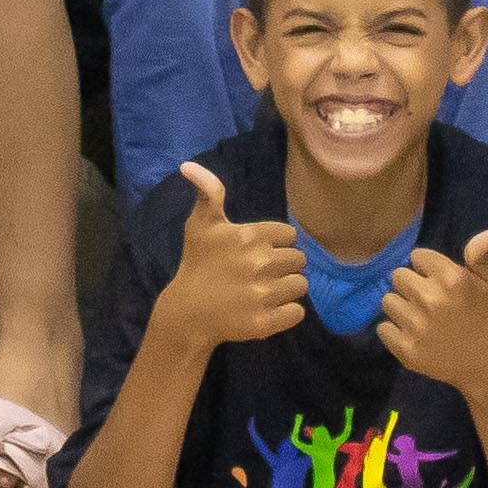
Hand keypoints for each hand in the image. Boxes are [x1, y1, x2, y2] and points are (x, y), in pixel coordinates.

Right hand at [156, 161, 310, 348]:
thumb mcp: (199, 225)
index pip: (290, 236)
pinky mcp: (266, 322)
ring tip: (264, 290)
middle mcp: (259, 264)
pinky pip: (297, 312)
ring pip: (300, 285)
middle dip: (284, 265)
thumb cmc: (197, 264)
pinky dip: (287, 312)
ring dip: (287, 288)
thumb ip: (208, 193)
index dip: (277, 243)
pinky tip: (268, 308)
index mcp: (249, 237)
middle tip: (261, 272)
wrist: (187, 312)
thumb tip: (188, 165)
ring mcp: (263, 295)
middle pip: (299, 260)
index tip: (259, 251)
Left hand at [375, 228, 487, 389]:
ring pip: (388, 301)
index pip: (416, 256)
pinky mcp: (406, 350)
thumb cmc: (487, 317)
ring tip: (423, 319)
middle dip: (412, 286)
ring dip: (402, 307)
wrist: (487, 365)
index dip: (428, 268)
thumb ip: (481, 254)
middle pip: (398, 276)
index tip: (442, 283)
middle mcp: (432, 299)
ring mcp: (417, 326)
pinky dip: (395, 332)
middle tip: (430, 302)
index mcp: (451, 278)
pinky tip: (416, 335)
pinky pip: (383, 328)